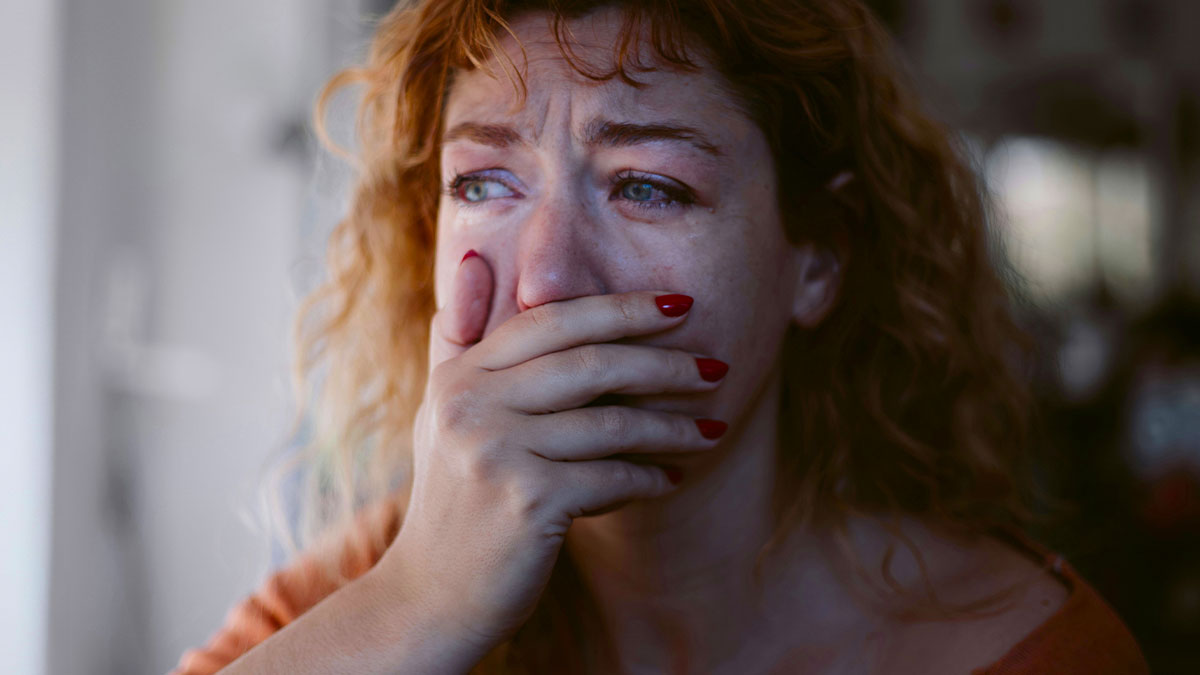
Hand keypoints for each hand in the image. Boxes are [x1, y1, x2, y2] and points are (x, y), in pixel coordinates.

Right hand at [376, 250, 727, 656]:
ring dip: (673, 427)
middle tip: (716, 367)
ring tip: (714, 429)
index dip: (621, 308)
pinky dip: (648, 477)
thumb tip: (474, 259)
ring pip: (610, 423)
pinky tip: (672, 477)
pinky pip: (611, 476)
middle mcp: (472, 405)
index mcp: (460, 376)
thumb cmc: (455, 497)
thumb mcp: (443, 411)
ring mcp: (496, 452)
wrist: (430, 593)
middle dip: (664, 363)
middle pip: (589, 363)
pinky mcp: (526, 501)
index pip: (551, 321)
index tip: (681, 304)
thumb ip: (457, 338)